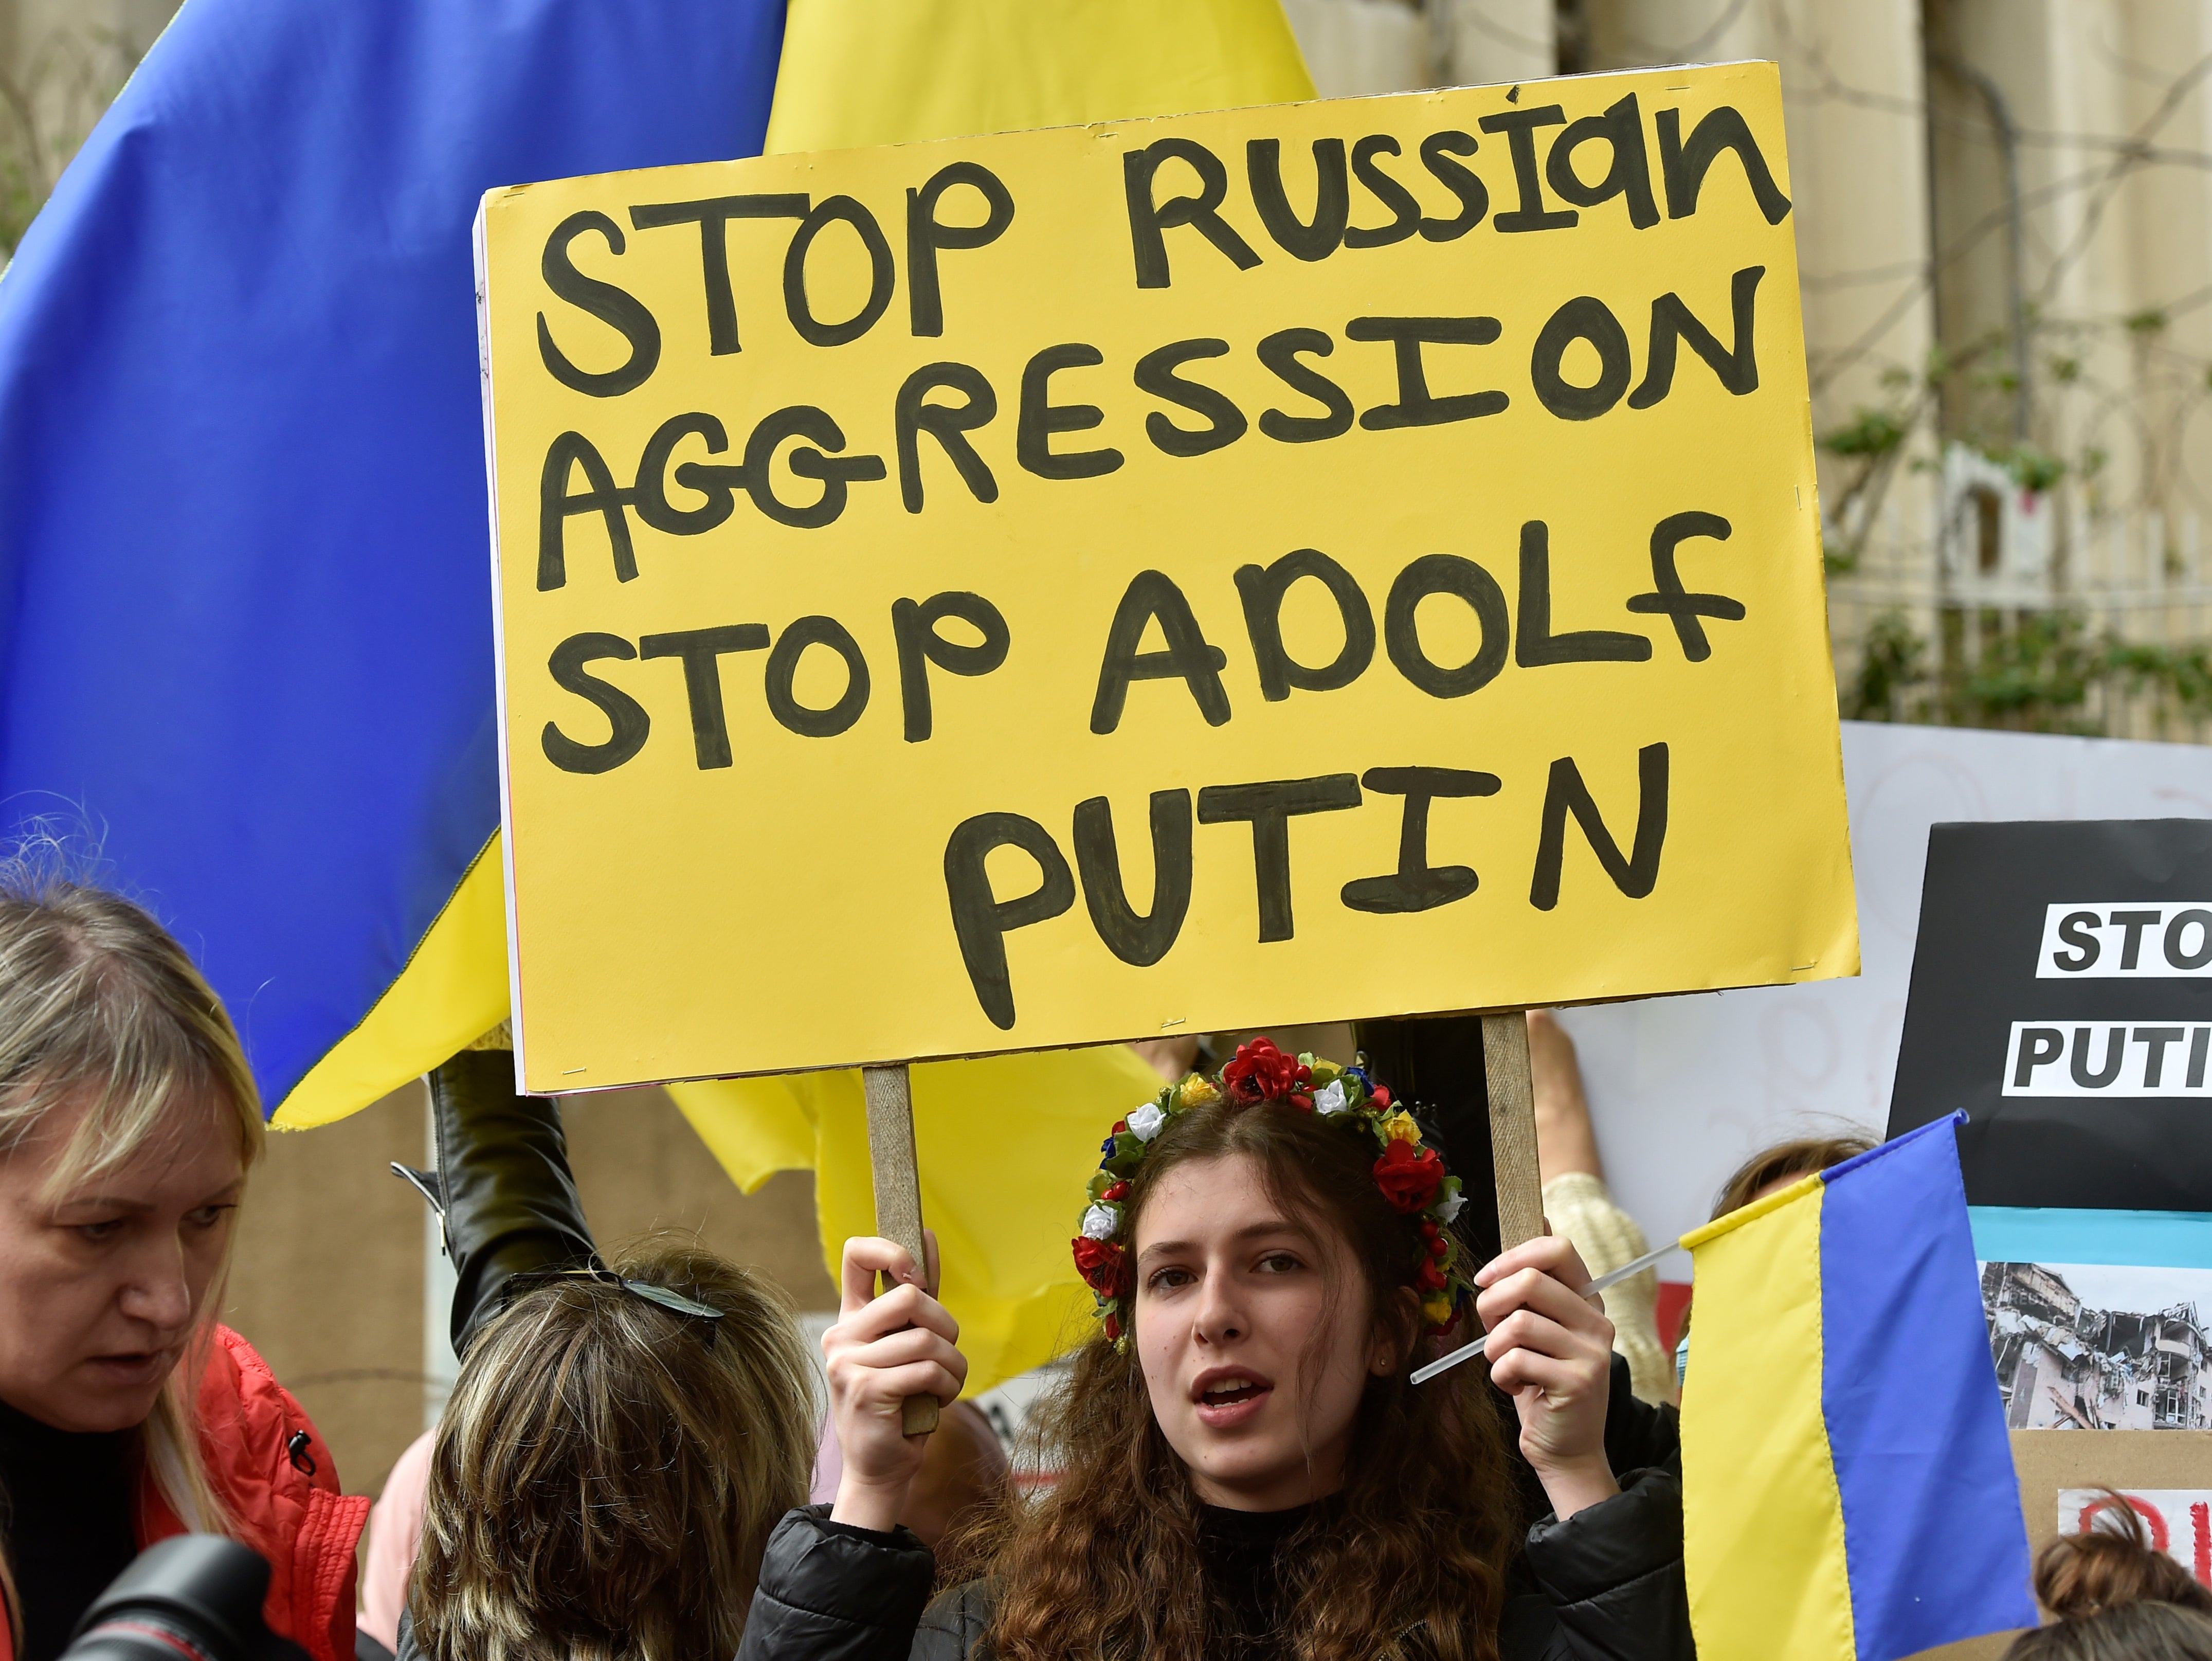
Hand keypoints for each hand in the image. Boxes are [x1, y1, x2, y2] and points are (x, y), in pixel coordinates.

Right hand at [825, 1231, 967, 1532]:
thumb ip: (916, 1297)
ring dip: (953, 1366)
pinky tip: (937, 1401)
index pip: (856, 1254)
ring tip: (944, 1384)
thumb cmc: (900, 1402)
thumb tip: (926, 1235)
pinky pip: (927, 1371)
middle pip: (908, 1296)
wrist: (881, 1466)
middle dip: (945, 1325)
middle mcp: (840, 1335)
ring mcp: (848, 1363)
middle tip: (944, 1353)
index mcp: (850, 1318)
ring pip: (926, 1339)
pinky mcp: (866, 1390)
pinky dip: (947, 1387)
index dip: (893, 1251)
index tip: (916, 1278)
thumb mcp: (906, 1344)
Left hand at [1475, 1233, 1618, 1519]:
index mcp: (1587, 1301)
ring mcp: (1591, 1353)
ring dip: (1493, 1346)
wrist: (1565, 1447)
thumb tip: (1540, 1219)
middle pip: (1531, 1280)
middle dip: (1492, 1302)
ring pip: (1518, 1323)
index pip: (1558, 1249)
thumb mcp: (1538, 1328)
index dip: (1512, 1256)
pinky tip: (1514, 1386)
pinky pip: (1516, 1360)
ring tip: (1503, 1364)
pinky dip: (1500, 1375)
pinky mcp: (1577, 1383)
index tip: (1486, 1279)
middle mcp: (1597, 1322)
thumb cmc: (1540, 1380)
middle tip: (1490, 1329)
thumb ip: (1535, 1286)